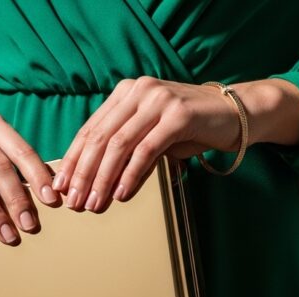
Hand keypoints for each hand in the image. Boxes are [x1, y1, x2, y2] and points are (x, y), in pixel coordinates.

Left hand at [52, 77, 298, 211]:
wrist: (236, 114)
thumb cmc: (191, 128)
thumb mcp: (152, 136)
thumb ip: (124, 151)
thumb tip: (91, 183)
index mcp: (126, 92)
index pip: (90, 129)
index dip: (74, 160)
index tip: (62, 188)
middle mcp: (139, 91)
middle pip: (100, 138)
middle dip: (84, 174)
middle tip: (75, 203)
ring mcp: (159, 100)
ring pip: (119, 145)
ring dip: (103, 179)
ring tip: (95, 204)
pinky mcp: (179, 115)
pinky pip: (146, 150)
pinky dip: (131, 175)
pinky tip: (122, 195)